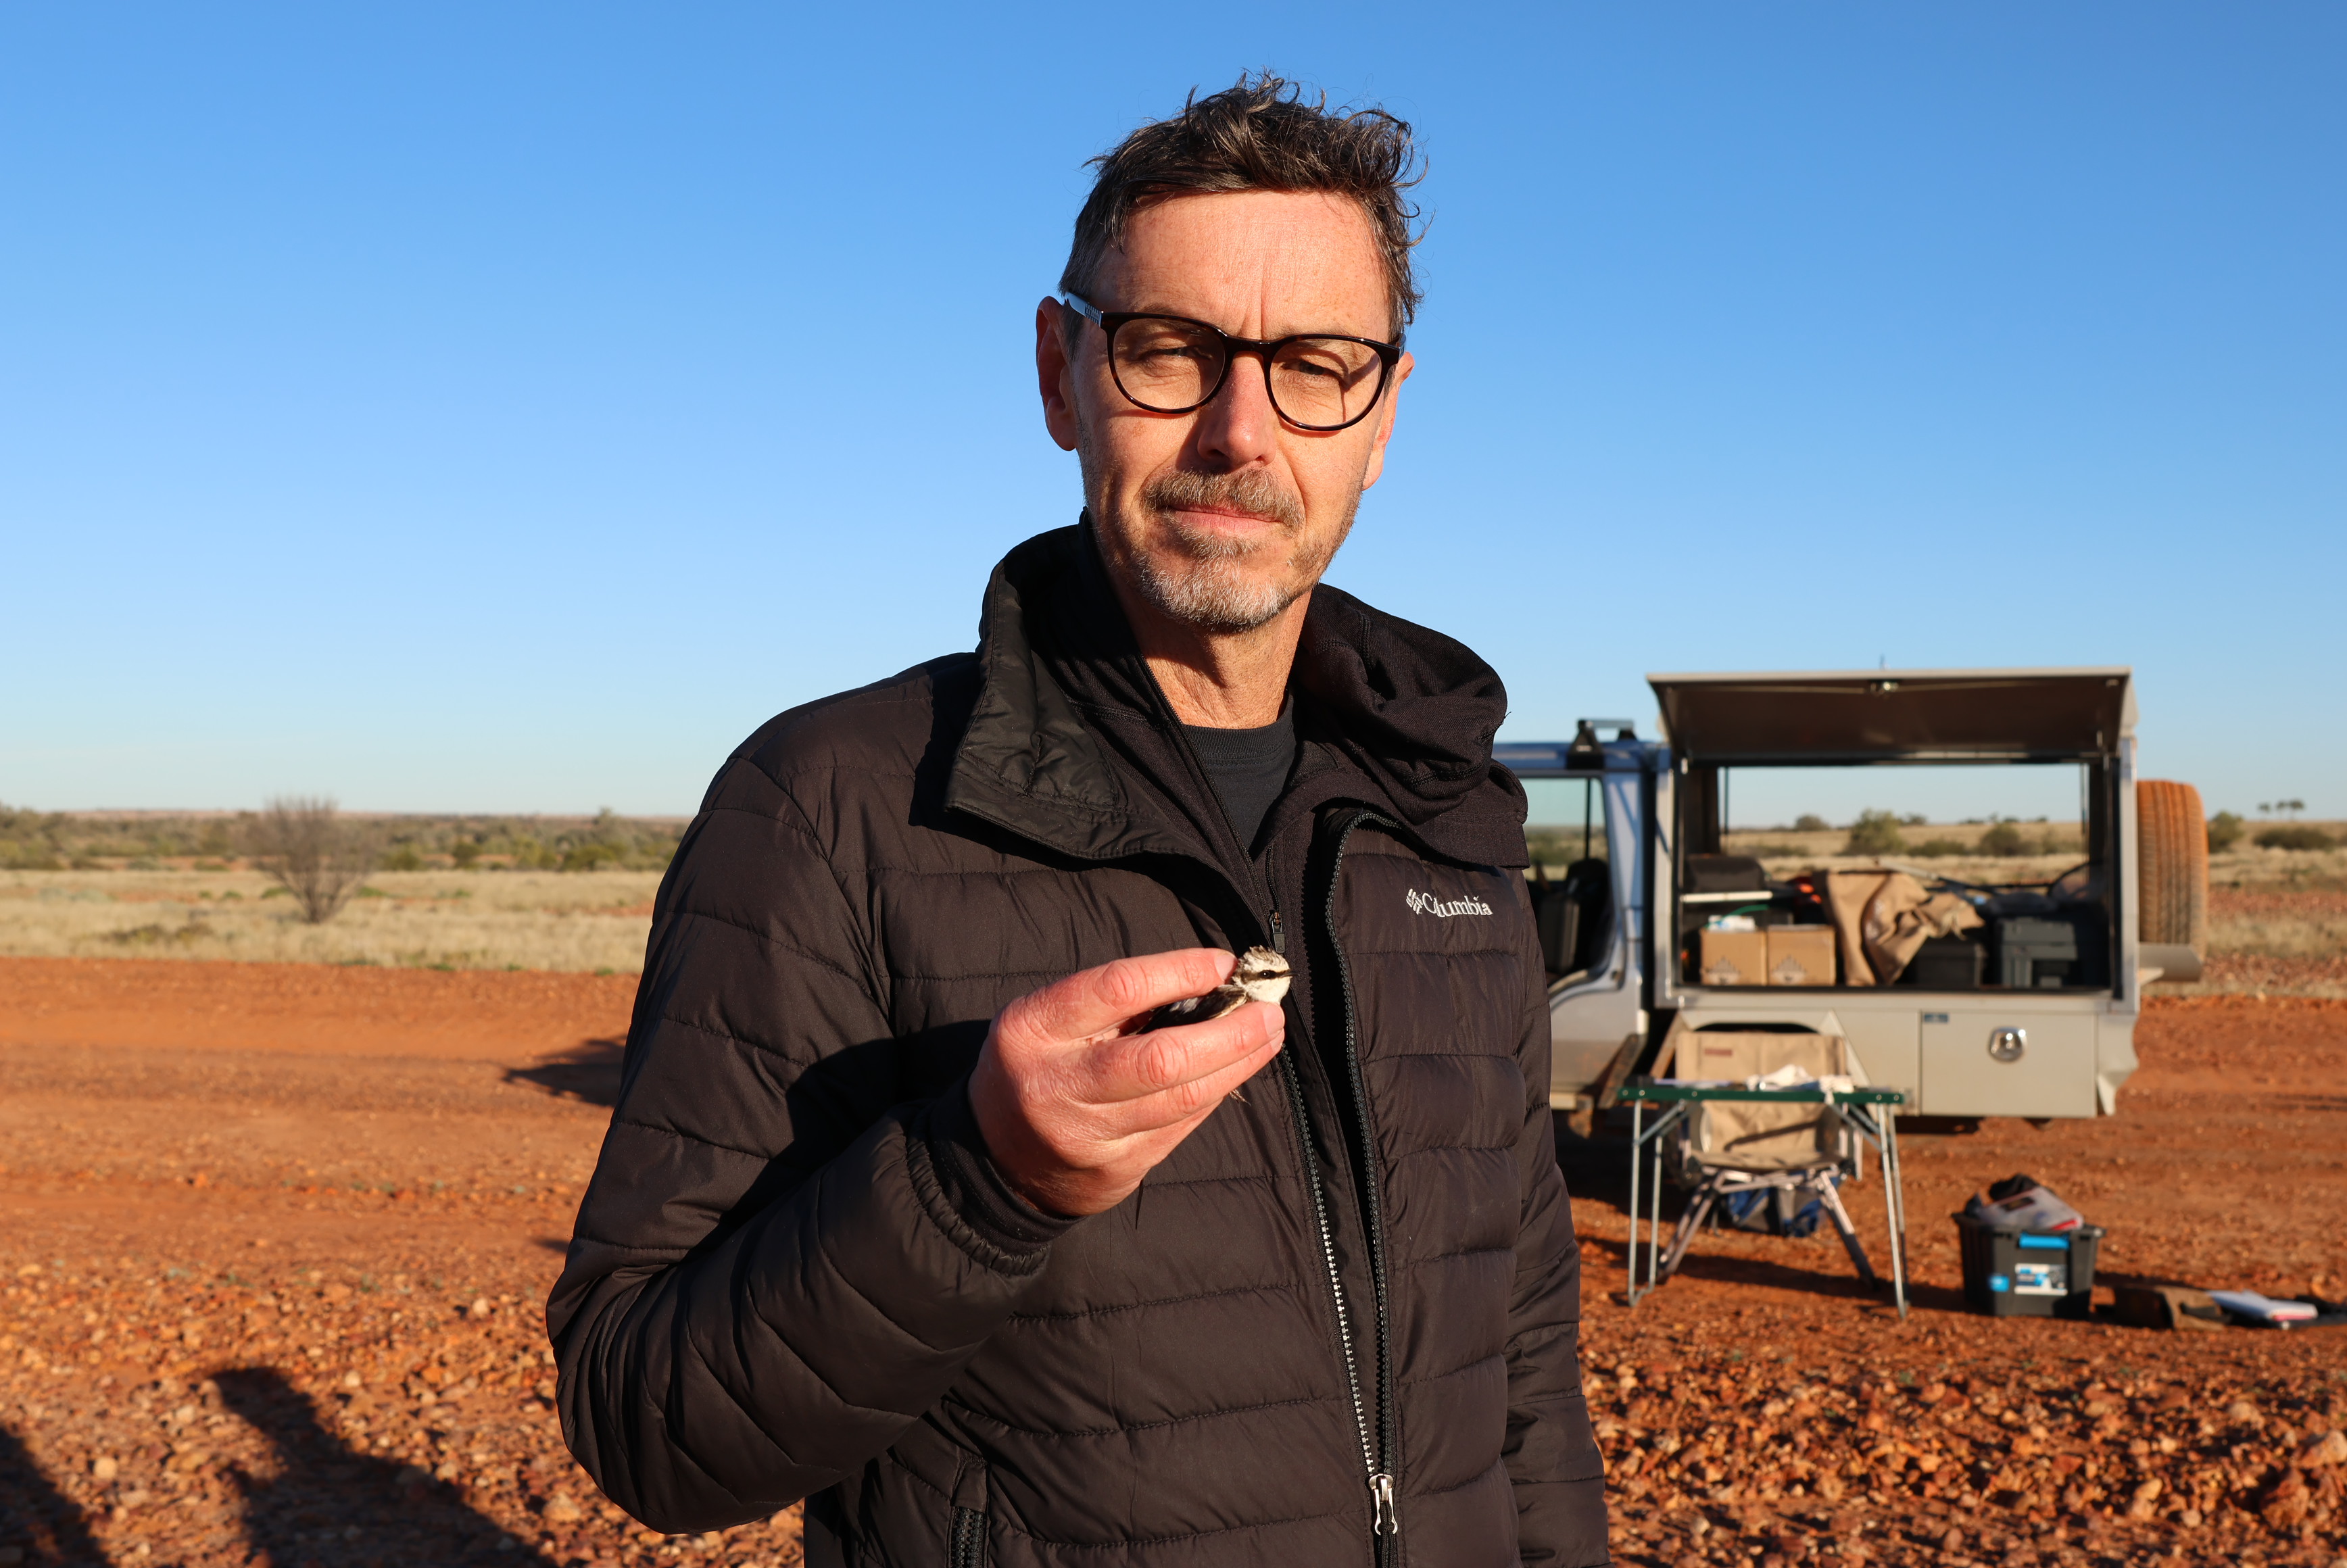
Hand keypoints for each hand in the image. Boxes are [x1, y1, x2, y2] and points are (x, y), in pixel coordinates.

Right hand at [968, 948, 1284, 1217]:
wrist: (997, 1157)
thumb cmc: (1040, 1063)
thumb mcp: (1052, 1019)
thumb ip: (1118, 1003)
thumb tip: (1212, 982)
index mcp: (1034, 1027)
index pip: (1120, 988)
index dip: (1181, 971)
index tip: (1226, 964)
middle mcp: (1056, 1084)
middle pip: (1161, 1059)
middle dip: (1230, 1034)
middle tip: (1270, 1013)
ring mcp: (1084, 1135)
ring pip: (1180, 1100)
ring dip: (1237, 1065)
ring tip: (1268, 1037)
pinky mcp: (1110, 1172)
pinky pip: (1178, 1128)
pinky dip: (1214, 1095)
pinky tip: (1235, 1072)